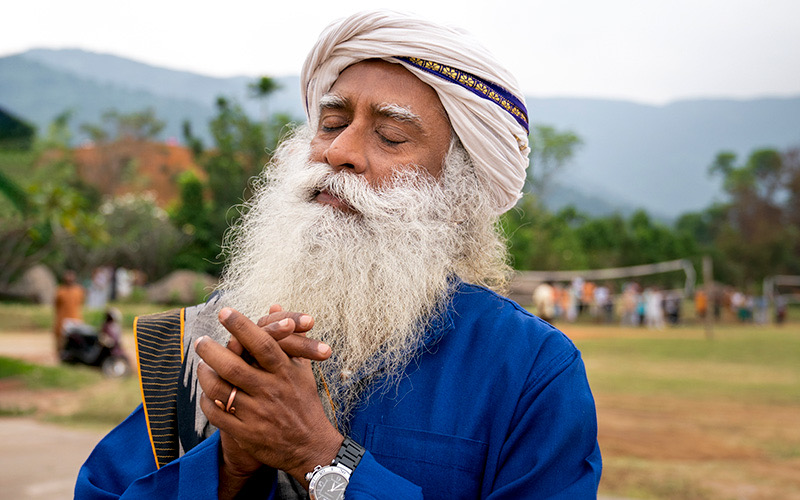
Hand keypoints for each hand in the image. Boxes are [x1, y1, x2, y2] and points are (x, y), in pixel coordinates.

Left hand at [196, 307, 342, 485]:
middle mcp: (271, 391)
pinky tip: (206, 392)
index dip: (242, 326)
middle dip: (212, 350)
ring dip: (205, 375)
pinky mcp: (246, 433)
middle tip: (201, 340)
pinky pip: (217, 414)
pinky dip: (207, 401)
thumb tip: (274, 307)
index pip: (262, 343)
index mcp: (285, 372)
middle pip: (234, 367)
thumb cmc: (304, 402)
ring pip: (221, 390)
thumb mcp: (301, 368)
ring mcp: (257, 413)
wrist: (311, 446)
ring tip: (201, 364)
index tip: (225, 312)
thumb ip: (286, 337)